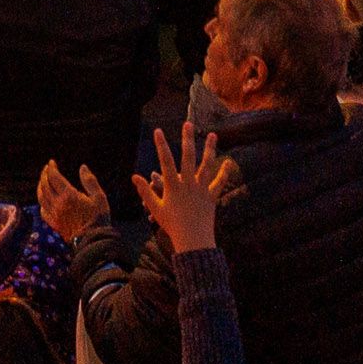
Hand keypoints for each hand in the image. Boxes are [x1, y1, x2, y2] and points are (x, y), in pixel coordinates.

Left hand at [34, 160, 110, 241]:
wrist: (93, 242)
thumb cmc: (98, 219)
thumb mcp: (99, 198)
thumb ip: (90, 181)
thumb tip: (82, 167)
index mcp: (69, 196)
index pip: (54, 177)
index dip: (51, 168)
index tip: (52, 162)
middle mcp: (58, 204)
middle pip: (45, 185)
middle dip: (44, 174)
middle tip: (47, 168)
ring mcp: (54, 215)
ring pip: (41, 197)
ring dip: (40, 186)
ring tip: (43, 180)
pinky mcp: (54, 224)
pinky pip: (43, 210)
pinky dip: (42, 201)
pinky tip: (44, 199)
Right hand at [135, 125, 239, 255]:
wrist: (193, 240)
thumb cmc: (171, 225)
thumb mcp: (155, 208)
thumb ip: (145, 192)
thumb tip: (134, 176)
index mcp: (172, 186)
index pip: (165, 161)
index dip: (161, 145)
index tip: (158, 131)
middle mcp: (188, 183)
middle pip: (188, 157)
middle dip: (187, 139)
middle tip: (188, 124)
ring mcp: (201, 189)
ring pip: (206, 165)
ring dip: (209, 149)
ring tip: (212, 135)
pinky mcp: (211, 196)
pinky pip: (219, 183)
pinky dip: (224, 173)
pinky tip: (228, 162)